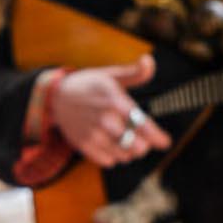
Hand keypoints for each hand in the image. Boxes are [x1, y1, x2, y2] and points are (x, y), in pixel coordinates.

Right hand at [49, 57, 172, 166]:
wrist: (56, 97)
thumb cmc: (89, 85)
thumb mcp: (111, 75)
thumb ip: (135, 72)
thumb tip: (149, 61)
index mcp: (114, 101)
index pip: (141, 123)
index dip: (156, 136)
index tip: (165, 142)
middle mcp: (104, 119)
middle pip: (135, 146)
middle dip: (144, 145)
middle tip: (142, 140)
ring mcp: (92, 134)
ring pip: (123, 155)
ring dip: (129, 152)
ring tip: (126, 141)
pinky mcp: (83, 145)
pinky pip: (108, 161)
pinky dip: (114, 157)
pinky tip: (111, 145)